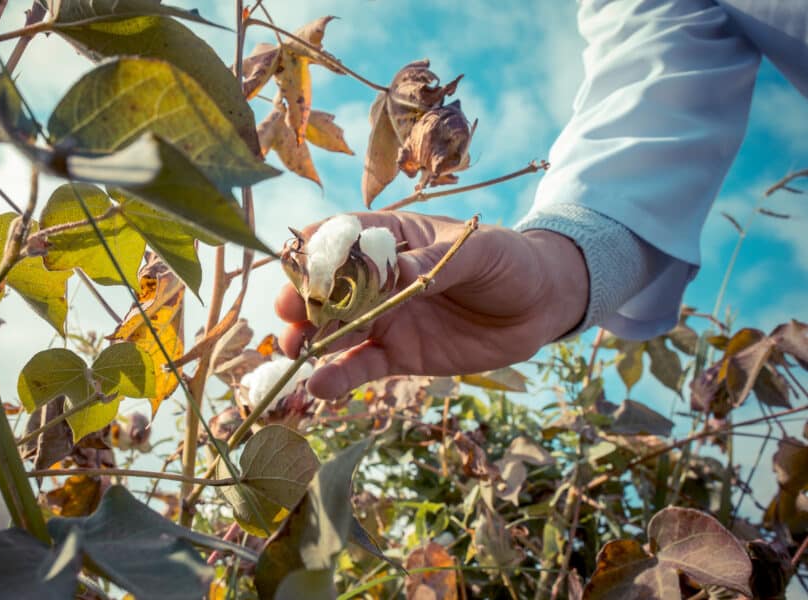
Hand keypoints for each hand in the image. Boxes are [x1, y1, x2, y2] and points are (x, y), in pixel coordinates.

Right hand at [274, 211, 588, 398]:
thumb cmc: (506, 261)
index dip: (316, 252)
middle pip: (327, 289)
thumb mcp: (477, 252)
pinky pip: (359, 367)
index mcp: (390, 239)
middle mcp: (376, 280)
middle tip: (289, 314)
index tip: (298, 267)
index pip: (341, 239)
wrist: (538, 306)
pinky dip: (337, 378)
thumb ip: (434, 263)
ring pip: (334, 331)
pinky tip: (319, 388)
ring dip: (309, 341)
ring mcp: (383, 319)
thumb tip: (397, 271)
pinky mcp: (396, 355)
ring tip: (294, 353)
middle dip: (304, 300)